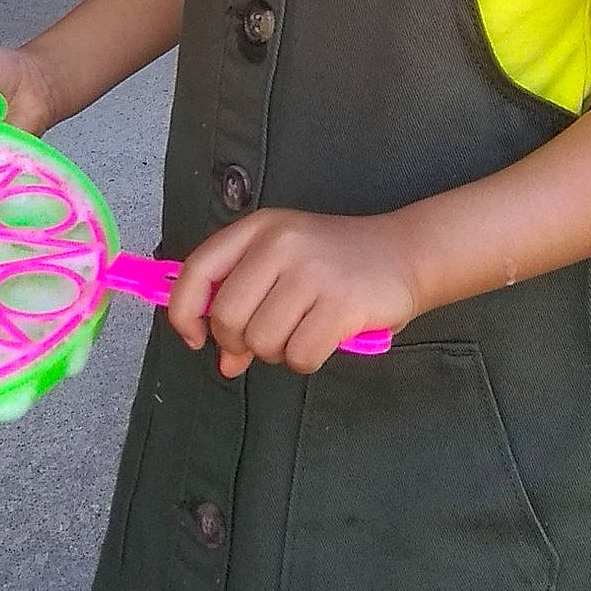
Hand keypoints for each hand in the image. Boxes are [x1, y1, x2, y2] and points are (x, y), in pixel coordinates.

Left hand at [167, 208, 420, 377]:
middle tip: (267, 339)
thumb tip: (223, 361)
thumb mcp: (284, 264)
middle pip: (226, 316)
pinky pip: (299, 356)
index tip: (196, 337)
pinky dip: (307, 360)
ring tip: (303, 330)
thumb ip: (246, 302)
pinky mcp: (341, 303)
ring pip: (262, 342)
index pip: (197, 270)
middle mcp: (281, 243)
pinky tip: (324, 340)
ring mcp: (312, 271)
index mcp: (260, 228)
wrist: (406, 252)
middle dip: (239, 343)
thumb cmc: (337, 263)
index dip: (184, 312)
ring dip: (278, 352)